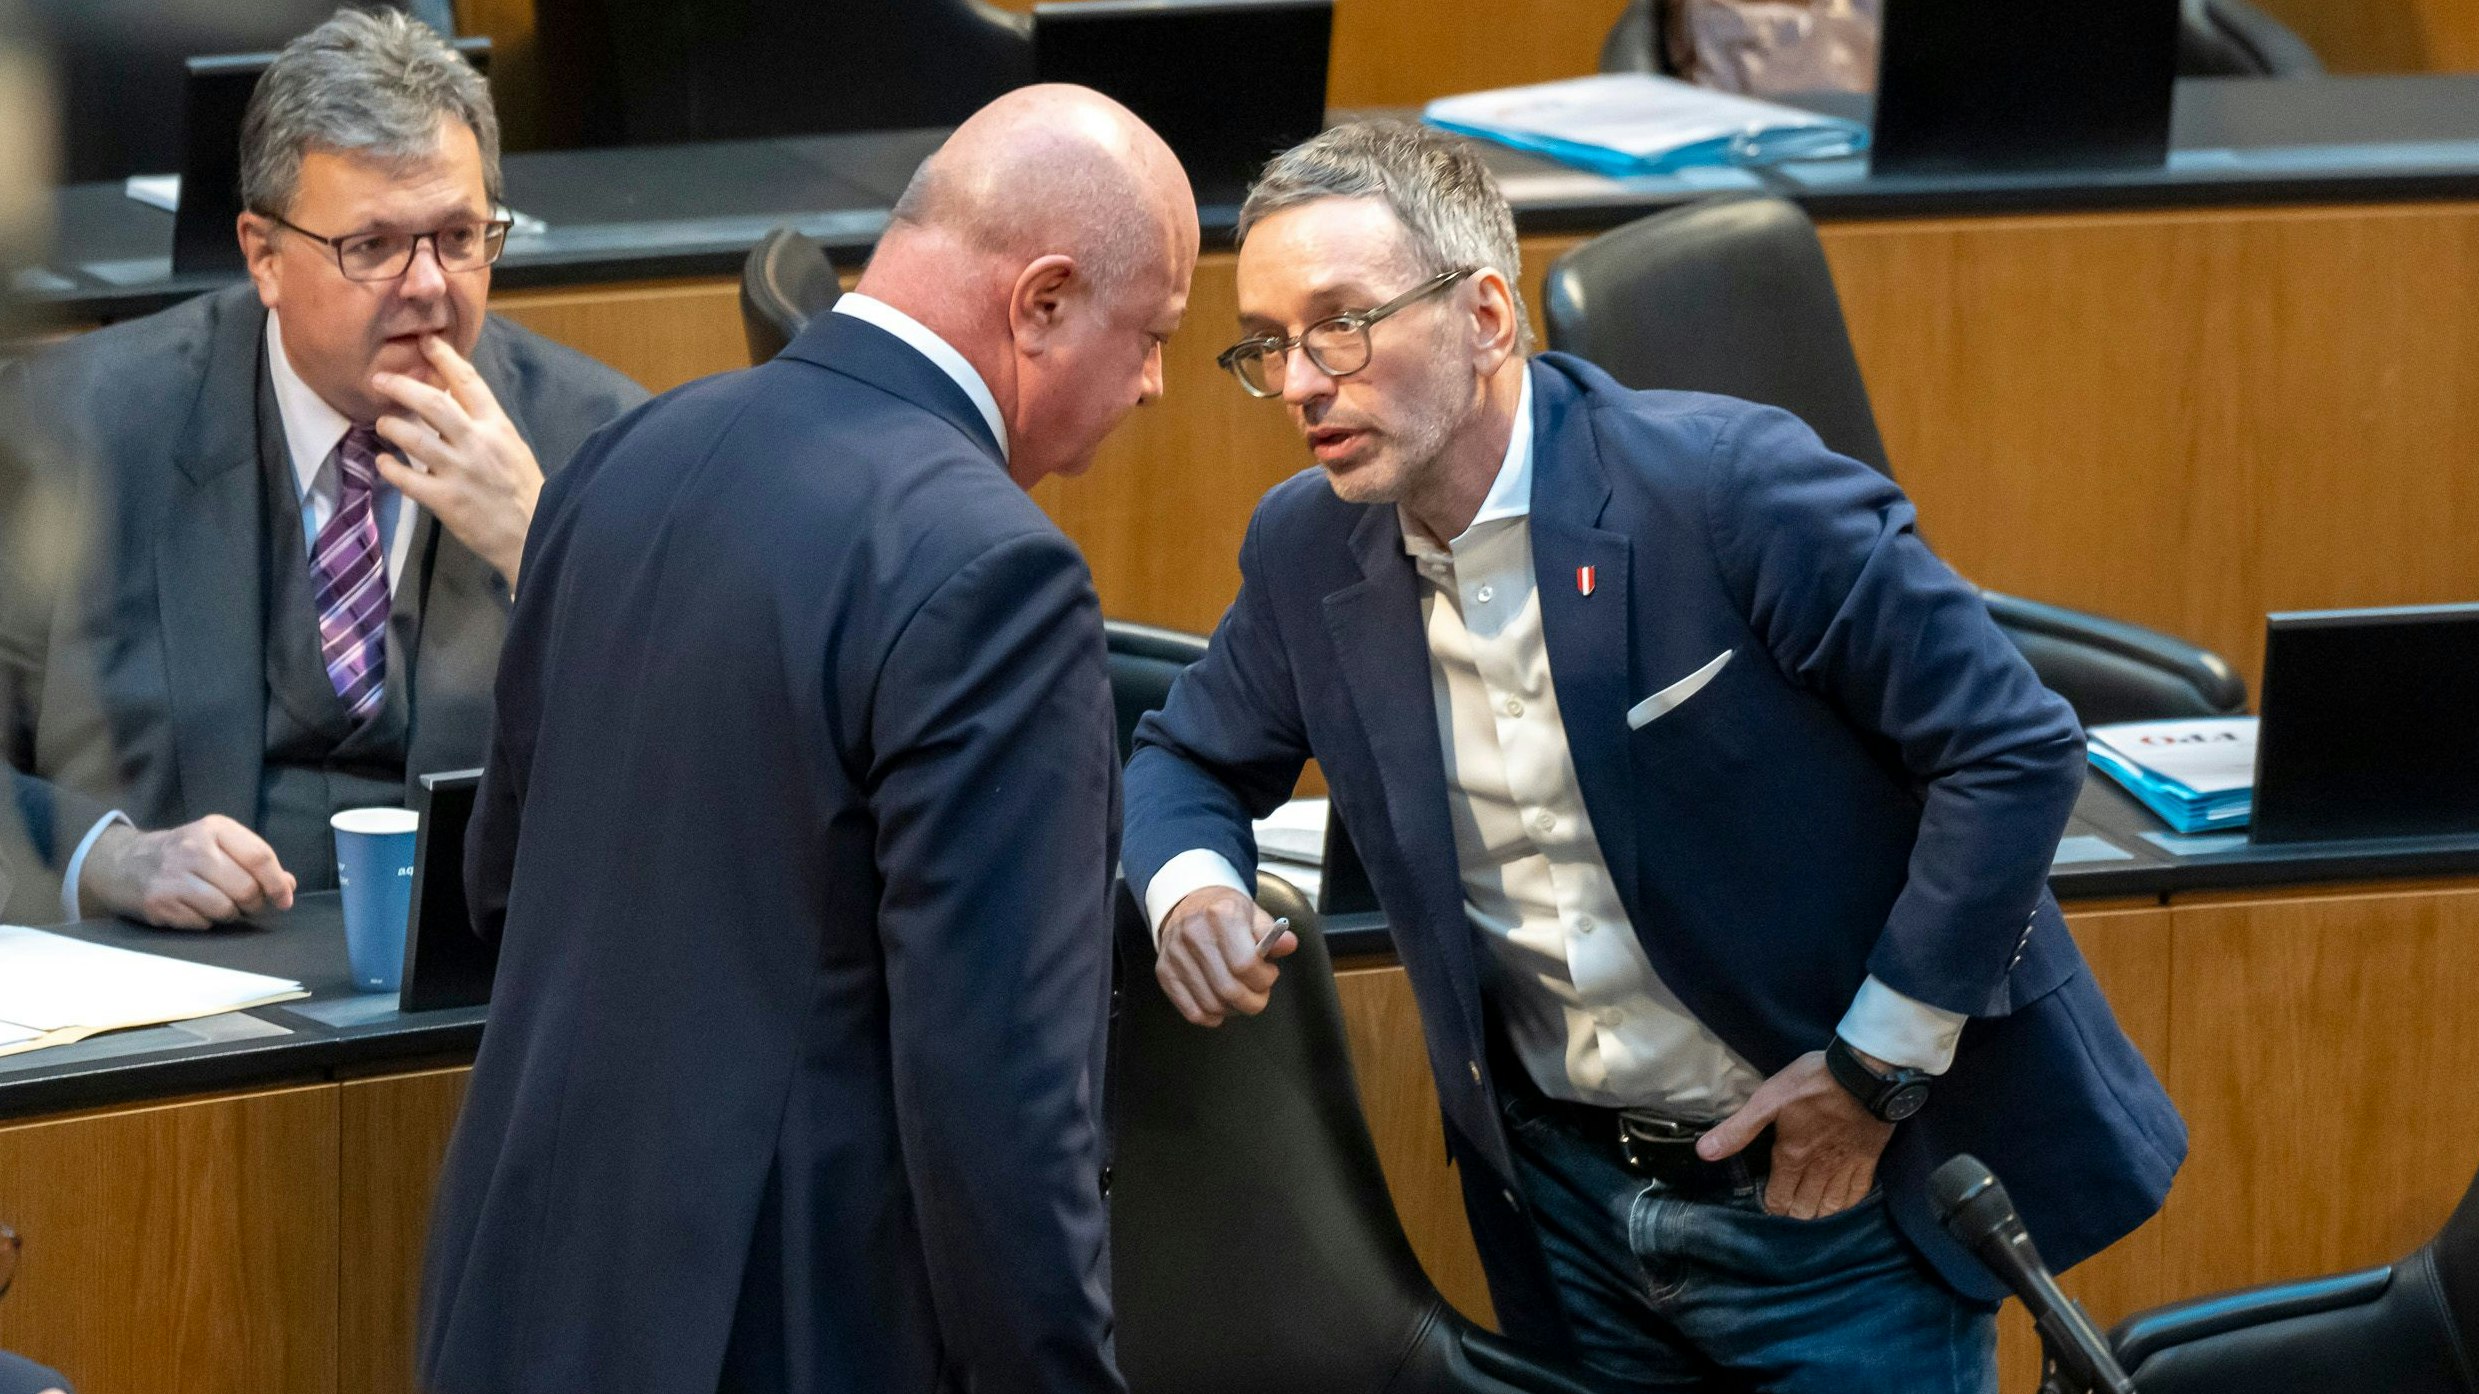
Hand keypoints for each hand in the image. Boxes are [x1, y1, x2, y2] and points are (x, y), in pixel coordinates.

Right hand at [79, 815, 295, 928]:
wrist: (124, 862)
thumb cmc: (184, 854)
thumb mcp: (219, 844)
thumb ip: (254, 861)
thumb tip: (288, 885)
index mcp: (215, 828)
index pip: (260, 857)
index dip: (278, 883)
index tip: (284, 899)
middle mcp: (194, 848)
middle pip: (246, 888)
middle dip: (254, 903)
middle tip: (248, 904)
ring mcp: (173, 875)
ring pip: (226, 909)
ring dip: (231, 915)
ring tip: (220, 905)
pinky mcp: (159, 901)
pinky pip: (202, 923)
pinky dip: (206, 922)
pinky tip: (195, 909)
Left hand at [371, 335, 542, 585]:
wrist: (535, 536)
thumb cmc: (524, 490)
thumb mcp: (513, 448)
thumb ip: (486, 425)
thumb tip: (454, 400)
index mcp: (498, 427)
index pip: (468, 382)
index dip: (444, 357)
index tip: (424, 342)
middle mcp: (478, 443)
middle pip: (433, 402)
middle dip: (401, 386)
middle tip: (379, 380)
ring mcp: (460, 471)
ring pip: (413, 438)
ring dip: (391, 426)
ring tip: (382, 424)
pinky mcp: (446, 500)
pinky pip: (407, 479)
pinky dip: (390, 468)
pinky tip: (383, 463)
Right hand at [1154, 885, 1294, 1026]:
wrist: (1188, 903)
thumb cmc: (1226, 913)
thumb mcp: (1253, 914)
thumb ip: (1272, 933)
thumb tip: (1288, 944)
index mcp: (1220, 915)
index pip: (1245, 964)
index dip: (1264, 978)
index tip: (1269, 974)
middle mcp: (1193, 934)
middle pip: (1228, 989)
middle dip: (1253, 1001)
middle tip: (1259, 993)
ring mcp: (1175, 955)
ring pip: (1211, 1005)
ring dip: (1233, 1009)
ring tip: (1239, 994)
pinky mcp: (1164, 972)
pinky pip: (1191, 1011)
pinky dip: (1211, 1016)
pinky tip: (1220, 1002)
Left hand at [1697, 1048, 1894, 1218]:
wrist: (1864, 1073)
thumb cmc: (1813, 1083)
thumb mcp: (1768, 1099)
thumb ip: (1739, 1129)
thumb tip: (1704, 1153)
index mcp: (1792, 1157)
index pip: (1778, 1200)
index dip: (1770, 1204)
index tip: (1767, 1196)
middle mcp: (1819, 1170)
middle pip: (1804, 1210)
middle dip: (1792, 1210)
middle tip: (1787, 1199)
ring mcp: (1846, 1167)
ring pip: (1830, 1208)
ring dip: (1817, 1211)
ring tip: (1809, 1203)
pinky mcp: (1868, 1160)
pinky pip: (1857, 1195)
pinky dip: (1846, 1203)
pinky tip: (1838, 1199)